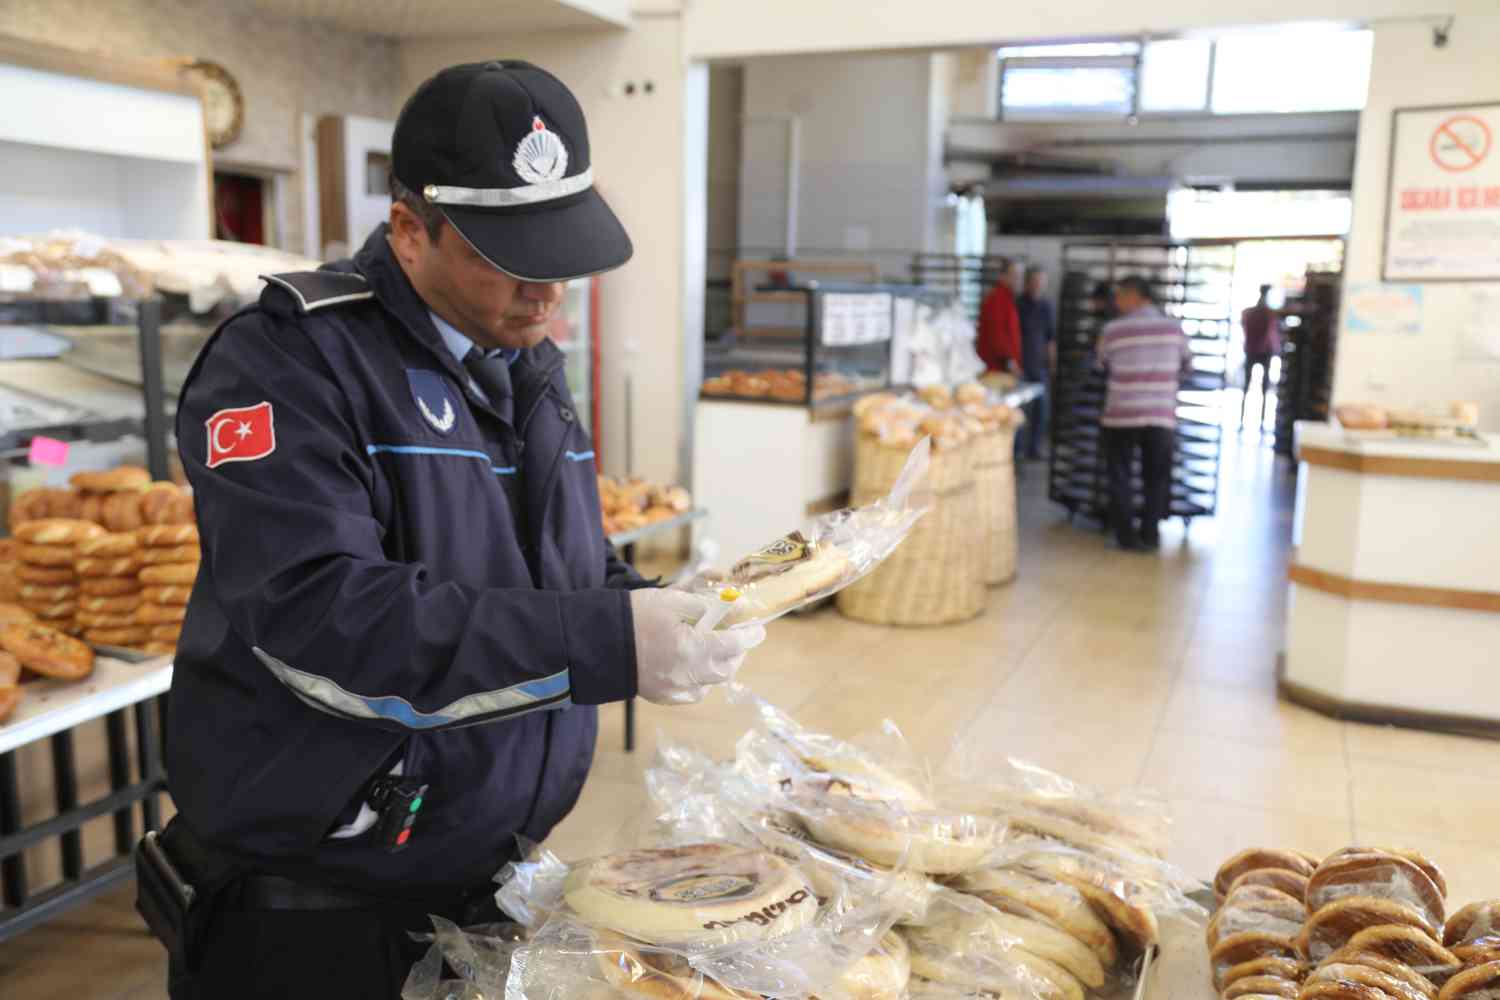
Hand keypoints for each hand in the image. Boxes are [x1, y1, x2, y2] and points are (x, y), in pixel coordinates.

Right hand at [629, 590, 766, 704]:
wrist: (600, 642)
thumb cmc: (637, 616)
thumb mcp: (675, 600)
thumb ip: (709, 605)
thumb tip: (737, 607)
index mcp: (693, 649)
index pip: (736, 644)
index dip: (751, 635)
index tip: (759, 628)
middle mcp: (688, 675)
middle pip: (728, 668)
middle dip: (737, 652)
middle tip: (737, 637)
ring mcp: (676, 690)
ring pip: (713, 682)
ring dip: (720, 665)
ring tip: (716, 649)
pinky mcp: (665, 697)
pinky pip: (695, 692)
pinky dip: (702, 679)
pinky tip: (696, 665)